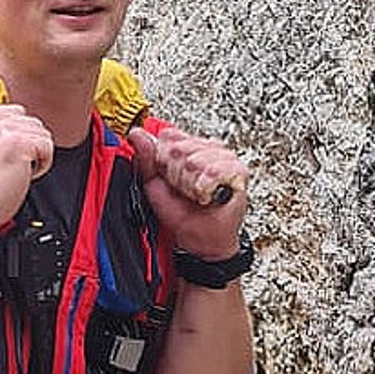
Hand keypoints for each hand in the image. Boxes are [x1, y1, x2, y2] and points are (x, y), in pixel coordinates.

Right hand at [0, 103, 53, 232]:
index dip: (18, 135)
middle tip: (15, 165)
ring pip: (41, 133)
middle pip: (31, 122)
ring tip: (19, 171)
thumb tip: (15, 129)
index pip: (15, 113)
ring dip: (36, 154)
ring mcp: (4, 129)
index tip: (10, 153)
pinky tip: (26, 175)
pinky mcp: (18, 142)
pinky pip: (47, 146)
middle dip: (29, 144)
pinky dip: (43, 164)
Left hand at [127, 125, 248, 256]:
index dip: (163, 159)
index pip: (169, 136)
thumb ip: (145, 159)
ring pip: (195, 159)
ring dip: (190, 183)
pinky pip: (213, 170)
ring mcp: (224, 157)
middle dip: (176, 173)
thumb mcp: (154, 185)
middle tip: (182, 189)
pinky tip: (206, 194)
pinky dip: (205, 186)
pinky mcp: (237, 170)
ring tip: (195, 193)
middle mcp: (206, 148)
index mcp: (187, 147)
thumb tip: (136, 134)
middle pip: (180, 147)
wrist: (202, 239)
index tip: (167, 176)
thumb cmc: (183, 214)